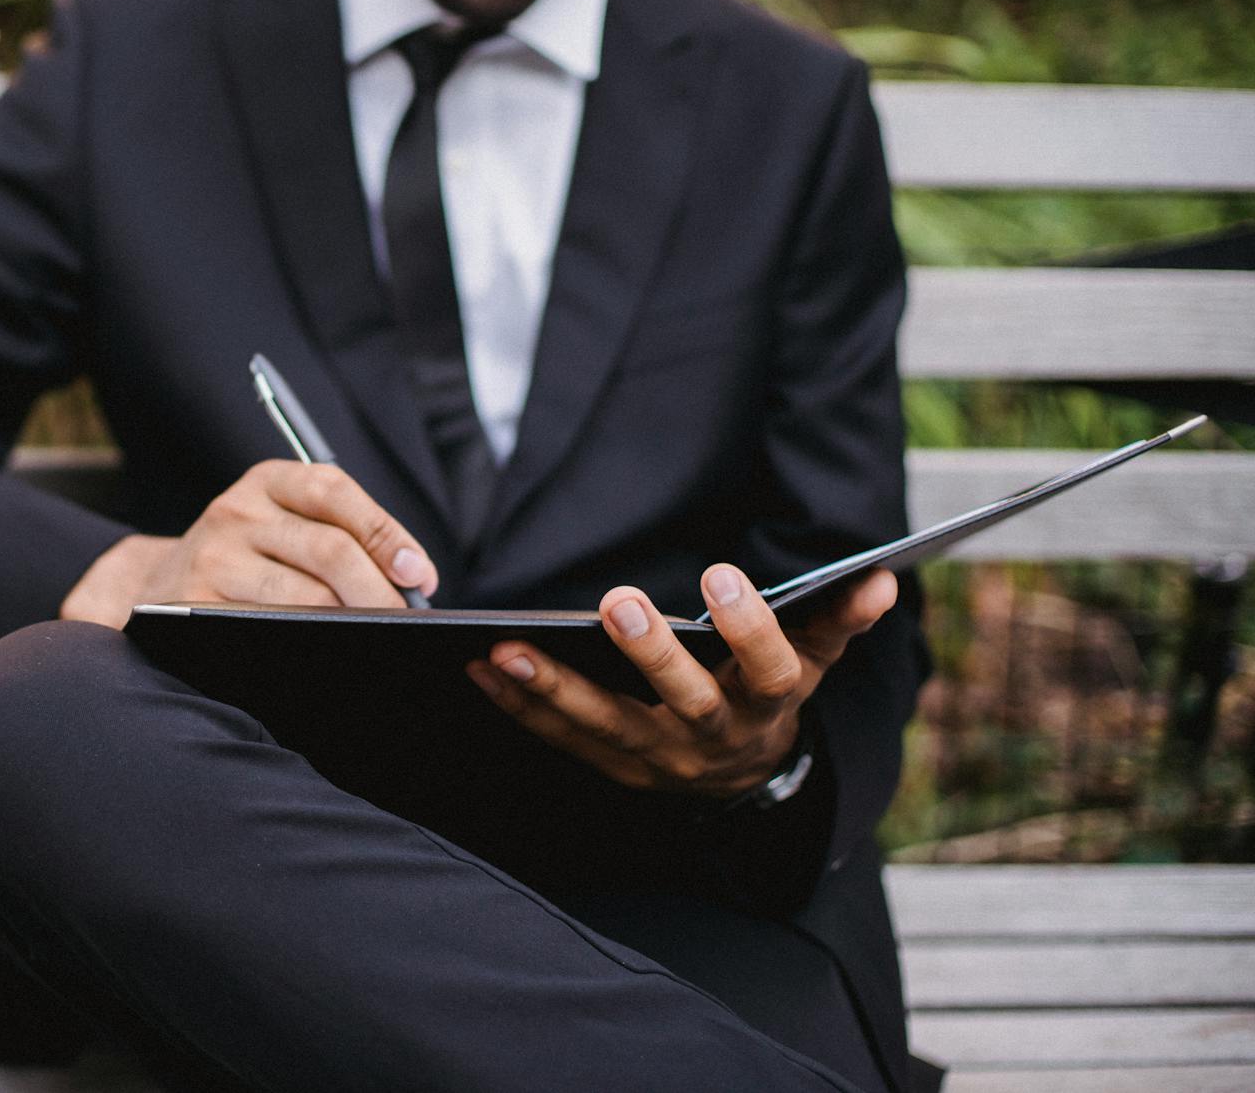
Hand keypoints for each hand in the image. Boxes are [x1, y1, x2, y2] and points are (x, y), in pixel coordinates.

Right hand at [60, 460, 438, 627]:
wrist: (161, 586)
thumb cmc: (250, 559)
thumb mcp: (284, 526)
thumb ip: (343, 536)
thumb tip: (410, 579)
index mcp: (268, 480)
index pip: (335, 491)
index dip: (386, 534)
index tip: (419, 575)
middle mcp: (236, 510)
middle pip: (330, 549)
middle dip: (379, 591)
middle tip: (404, 620)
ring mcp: (213, 556)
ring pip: (306, 596)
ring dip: (350, 622)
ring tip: (375, 637)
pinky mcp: (198, 604)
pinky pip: (270, 627)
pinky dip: (311, 643)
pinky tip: (330, 650)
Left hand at [466, 565, 896, 797]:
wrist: (742, 782)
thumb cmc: (766, 694)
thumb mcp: (811, 661)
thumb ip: (837, 619)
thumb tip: (881, 577)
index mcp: (767, 704)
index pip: (771, 670)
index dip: (751, 629)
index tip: (722, 576)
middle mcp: (714, 736)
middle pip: (684, 700)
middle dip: (650, 653)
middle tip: (616, 600)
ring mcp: (660, 758)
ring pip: (607, 726)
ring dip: (552, 688)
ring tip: (502, 648)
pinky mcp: (613, 767)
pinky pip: (561, 737)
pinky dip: (518, 705)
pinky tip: (477, 667)